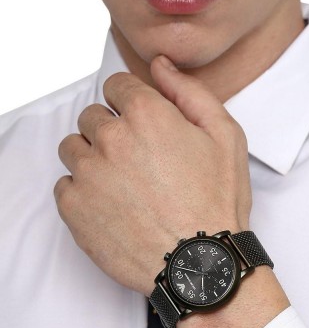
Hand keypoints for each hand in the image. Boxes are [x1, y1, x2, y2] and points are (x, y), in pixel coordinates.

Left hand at [54, 56, 251, 296]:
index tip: (141, 123)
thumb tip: (161, 65)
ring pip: (73, 148)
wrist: (201, 262)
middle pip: (92, 117)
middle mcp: (111, 139)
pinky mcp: (74, 207)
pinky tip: (112, 206)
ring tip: (123, 184)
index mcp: (147, 115)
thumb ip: (190, 92)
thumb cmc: (217, 200)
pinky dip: (83, 190)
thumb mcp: (225, 136)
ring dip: (93, 158)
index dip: (130, 102)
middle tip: (138, 160)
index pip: (117, 86)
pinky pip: (65, 184)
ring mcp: (88, 173)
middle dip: (111, 130)